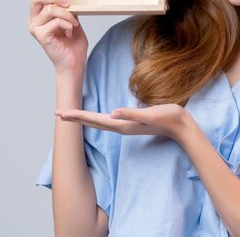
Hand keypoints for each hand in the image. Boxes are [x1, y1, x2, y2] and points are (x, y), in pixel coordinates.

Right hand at [28, 0, 87, 72]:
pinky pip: (55, 21)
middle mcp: (34, 18)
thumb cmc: (73, 42)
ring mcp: (35, 27)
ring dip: (67, 15)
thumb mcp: (72, 18)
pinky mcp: (40, 35)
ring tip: (74, 24)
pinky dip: (67, 24)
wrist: (74, 63)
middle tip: (68, 2)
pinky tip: (70, 32)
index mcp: (40, 12)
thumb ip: (67, 6)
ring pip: (50, 9)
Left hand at [56, 104, 193, 142]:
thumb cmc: (167, 118)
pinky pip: (108, 120)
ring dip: (84, 119)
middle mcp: (120, 126)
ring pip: (99, 122)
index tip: (60, 113)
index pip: (93, 120)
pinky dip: (97, 118)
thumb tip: (112, 113)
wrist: (181, 127)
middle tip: (57, 113)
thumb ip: (131, 114)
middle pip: (92, 122)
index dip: (76, 116)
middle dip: (74, 118)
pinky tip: (95, 117)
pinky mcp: (131, 122)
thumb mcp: (149, 114)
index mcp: (121, 124)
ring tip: (71, 115)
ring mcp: (125, 125)